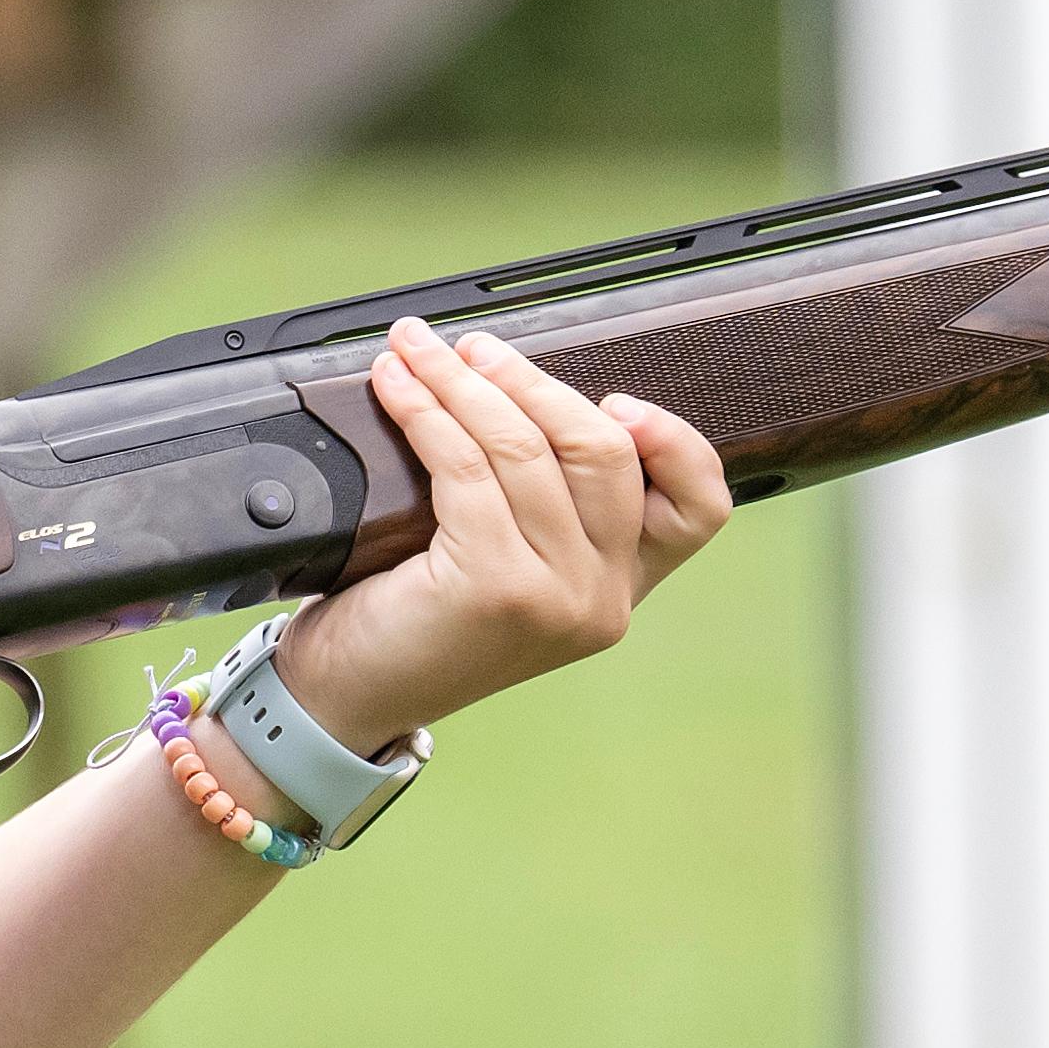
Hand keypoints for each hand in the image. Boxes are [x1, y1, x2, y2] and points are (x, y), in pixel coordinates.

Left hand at [264, 320, 730, 744]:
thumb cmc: (416, 623)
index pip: (699, 507)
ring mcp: (556, 596)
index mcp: (620, 588)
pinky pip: (465, 466)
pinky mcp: (496, 587)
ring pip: (523, 447)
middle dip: (531, 381)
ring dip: (462, 382)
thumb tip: (522, 387)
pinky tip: (396, 387)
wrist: (349, 699)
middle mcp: (602, 598)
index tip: (617, 398)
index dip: (674, 440)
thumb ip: (545, 504)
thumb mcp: (509, 566)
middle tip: (473, 349)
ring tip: (417, 350)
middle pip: (602, 450)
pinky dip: (425, 412)